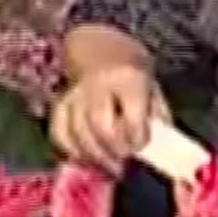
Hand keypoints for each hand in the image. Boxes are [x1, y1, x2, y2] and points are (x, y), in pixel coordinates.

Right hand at [49, 63, 166, 172]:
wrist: (100, 48)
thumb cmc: (131, 73)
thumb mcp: (152, 86)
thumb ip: (155, 117)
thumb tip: (158, 148)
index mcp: (128, 78)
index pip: (131, 114)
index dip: (137, 136)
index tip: (141, 146)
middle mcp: (97, 85)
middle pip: (99, 124)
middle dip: (112, 149)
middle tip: (123, 164)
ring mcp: (75, 95)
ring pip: (77, 132)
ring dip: (94, 156)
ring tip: (108, 167)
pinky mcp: (60, 105)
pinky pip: (59, 133)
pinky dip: (70, 151)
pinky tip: (86, 159)